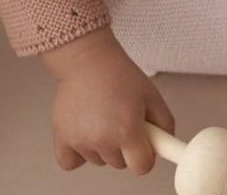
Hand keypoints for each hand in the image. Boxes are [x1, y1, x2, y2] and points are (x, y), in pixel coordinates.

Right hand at [44, 28, 174, 174]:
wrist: (87, 59)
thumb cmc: (118, 73)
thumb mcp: (151, 94)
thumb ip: (164, 123)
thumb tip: (164, 145)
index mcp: (127, 130)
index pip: (142, 167)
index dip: (145, 155)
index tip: (143, 144)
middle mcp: (104, 139)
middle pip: (120, 164)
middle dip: (124, 146)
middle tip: (121, 118)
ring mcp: (81, 141)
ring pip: (98, 161)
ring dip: (102, 146)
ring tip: (102, 115)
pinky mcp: (62, 138)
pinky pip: (70, 163)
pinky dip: (78, 154)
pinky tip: (84, 133)